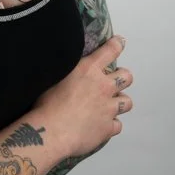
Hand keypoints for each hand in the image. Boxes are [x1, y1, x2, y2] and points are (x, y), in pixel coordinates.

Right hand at [34, 35, 133, 158]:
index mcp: (89, 69)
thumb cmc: (47, 102)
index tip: (120, 42)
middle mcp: (104, 86)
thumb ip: (70, 70)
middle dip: (122, 77)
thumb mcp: (56, 76)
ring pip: (127, 102)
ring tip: (110, 105)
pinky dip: (111, 124)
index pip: (110, 51)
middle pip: (126, 77)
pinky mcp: (108, 128)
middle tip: (112, 82)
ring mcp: (109, 108)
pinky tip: (102, 125)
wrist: (52, 131)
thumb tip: (71, 65)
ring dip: (120, 102)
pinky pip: (118, 125)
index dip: (117, 45)